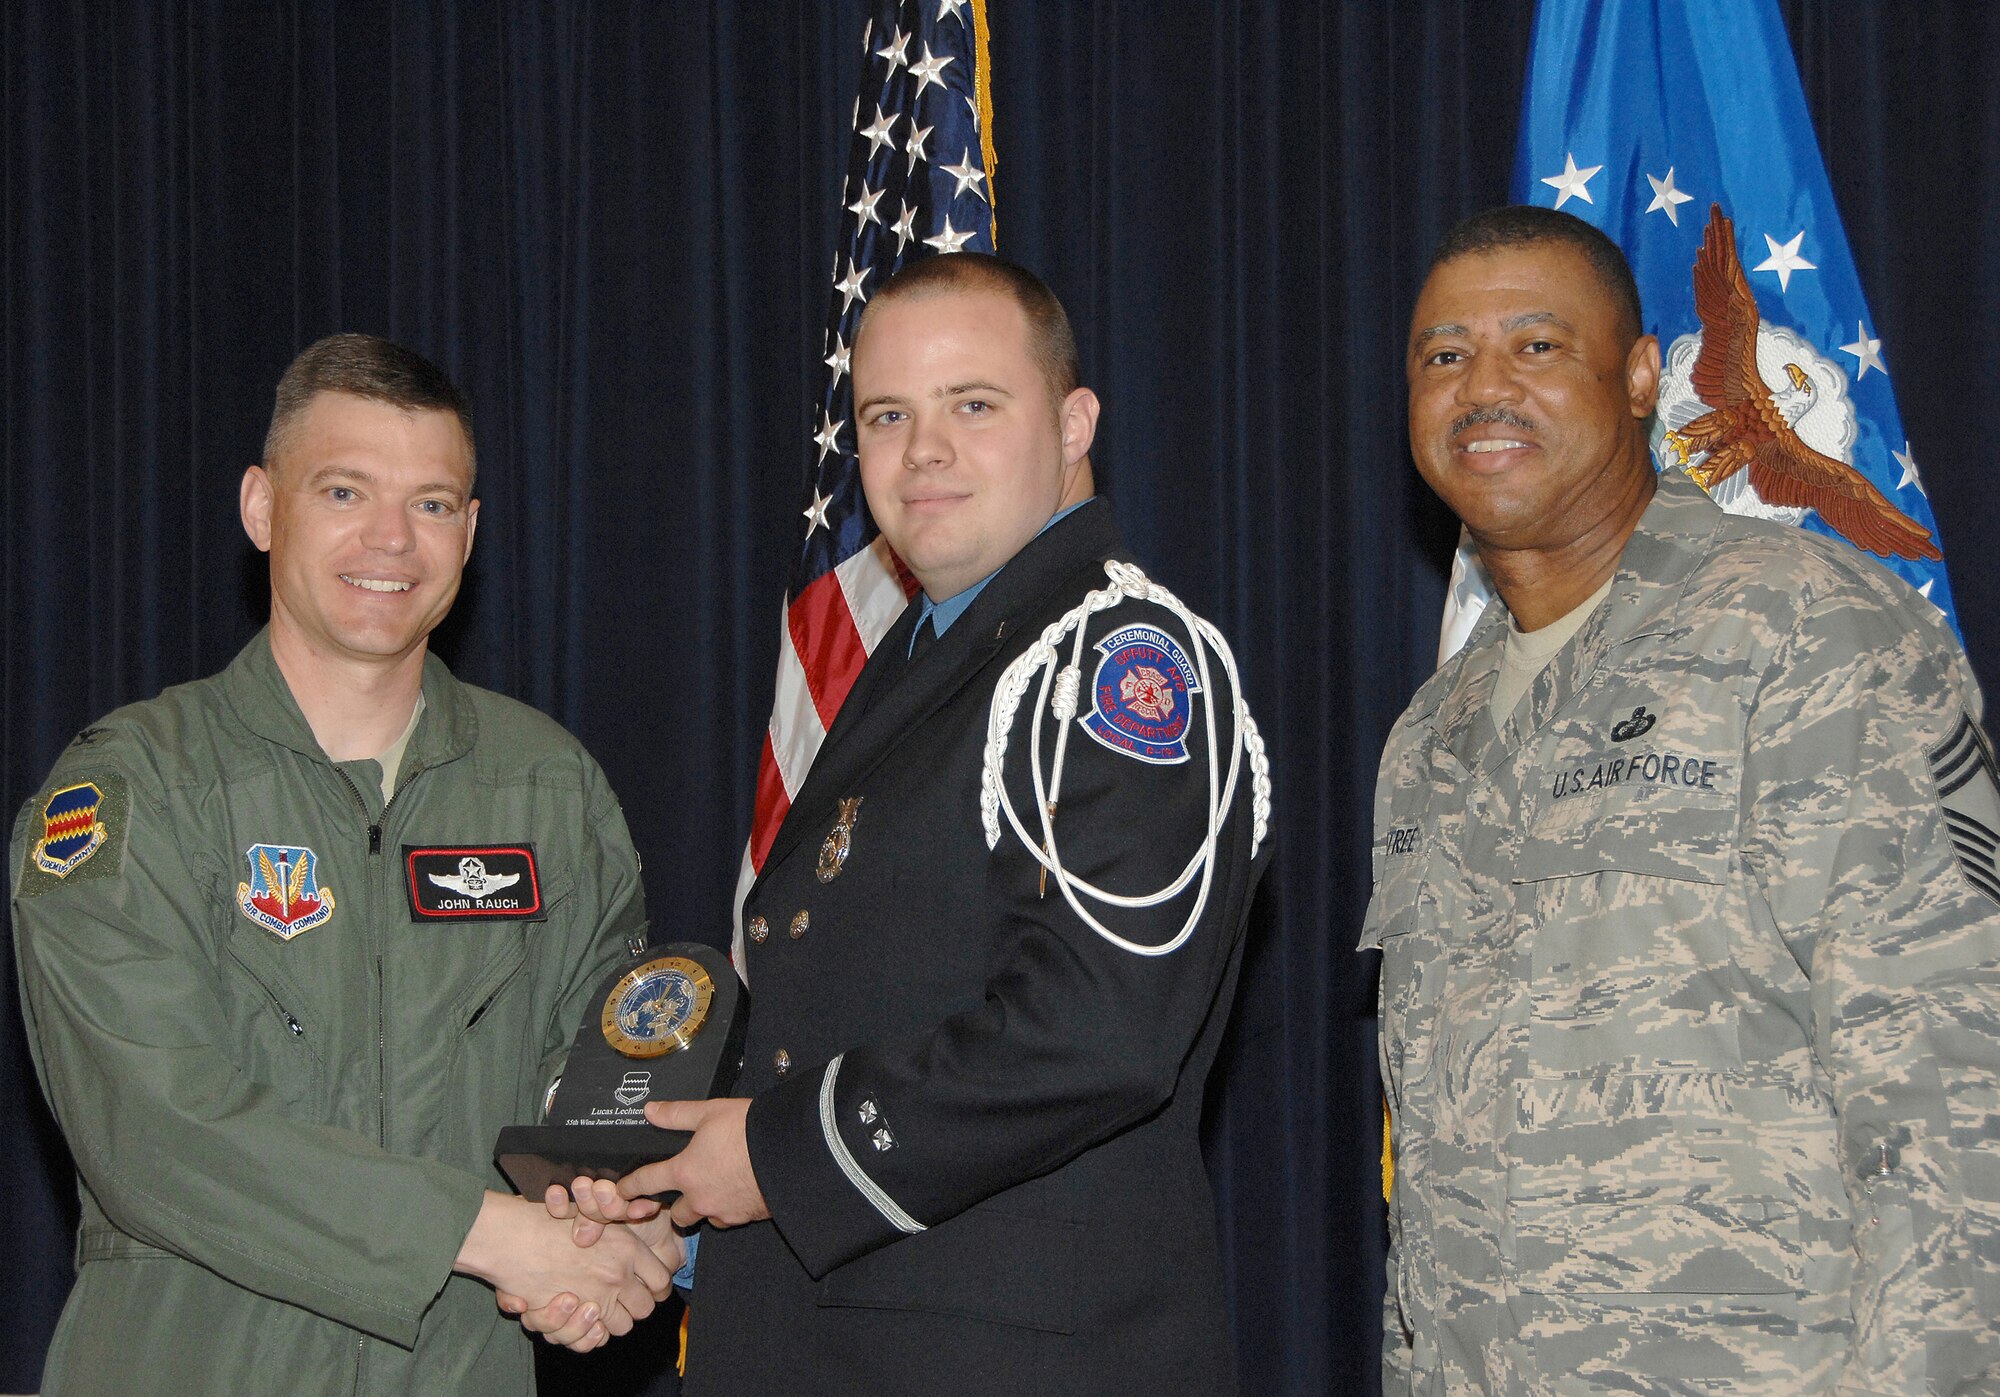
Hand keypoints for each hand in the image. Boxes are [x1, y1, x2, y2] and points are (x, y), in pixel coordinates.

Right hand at [502, 1182, 687, 1348]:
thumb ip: (615, 1223)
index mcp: (628, 1249)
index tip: (646, 1286)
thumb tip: (640, 1227)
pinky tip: (583, 1321)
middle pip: (646, 1307)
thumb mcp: (590, 1211)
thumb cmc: (548, 1218)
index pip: (661, 1280)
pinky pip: (596, 1339)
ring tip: (594, 1308)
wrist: (512, 1237)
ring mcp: (598, 1299)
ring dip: (611, 1321)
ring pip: (623, 1326)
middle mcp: (618, 1276)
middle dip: (635, 1307)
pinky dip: (591, 1336)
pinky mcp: (574, 1318)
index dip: (655, 1286)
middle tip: (618, 1298)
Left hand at [620, 1098, 769, 1229]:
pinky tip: (737, 1190)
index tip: (623, 1191)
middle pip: (676, 1213)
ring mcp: (723, 1211)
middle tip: (684, 1189)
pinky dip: (728, 1208)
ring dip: (703, 1207)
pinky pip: (729, 1218)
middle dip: (676, 1205)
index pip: (646, 1182)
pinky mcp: (745, 1217)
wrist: (789, 1152)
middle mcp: (699, 1198)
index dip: (630, 1186)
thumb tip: (651, 1110)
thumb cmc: (749, 1130)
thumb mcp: (709, 1112)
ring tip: (715, 1188)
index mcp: (685, 1172)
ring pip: (704, 1217)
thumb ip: (677, 1113)